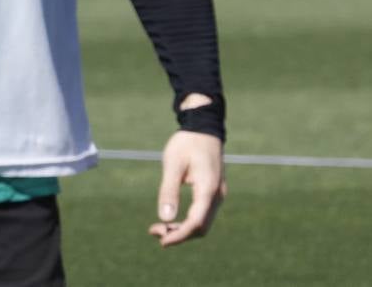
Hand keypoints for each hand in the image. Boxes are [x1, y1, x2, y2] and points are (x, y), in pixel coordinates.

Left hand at [148, 129, 226, 246]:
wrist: (203, 129)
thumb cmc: (186, 144)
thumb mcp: (173, 164)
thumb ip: (169, 190)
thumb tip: (165, 218)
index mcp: (208, 188)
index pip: (196, 222)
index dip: (180, 235)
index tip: (161, 241)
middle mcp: (217, 196)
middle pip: (201, 227)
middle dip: (179, 234)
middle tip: (154, 231)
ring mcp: (218, 195)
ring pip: (203, 223)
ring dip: (183, 229)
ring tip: (158, 228)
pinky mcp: (213, 194)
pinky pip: (203, 215)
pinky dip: (188, 222)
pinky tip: (171, 220)